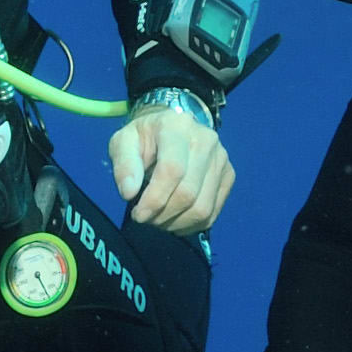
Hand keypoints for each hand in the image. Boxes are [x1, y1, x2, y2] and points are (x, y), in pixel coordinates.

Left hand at [108, 99, 232, 235]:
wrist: (172, 128)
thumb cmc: (144, 137)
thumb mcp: (122, 142)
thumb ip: (123, 165)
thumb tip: (129, 193)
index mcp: (177, 127)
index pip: (172, 170)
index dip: (155, 199)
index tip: (139, 214)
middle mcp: (206, 140)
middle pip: (188, 193)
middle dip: (163, 215)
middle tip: (145, 218)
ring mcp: (221, 159)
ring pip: (203, 208)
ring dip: (176, 223)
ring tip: (159, 220)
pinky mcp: (229, 175)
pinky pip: (212, 213)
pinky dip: (191, 225)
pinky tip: (175, 220)